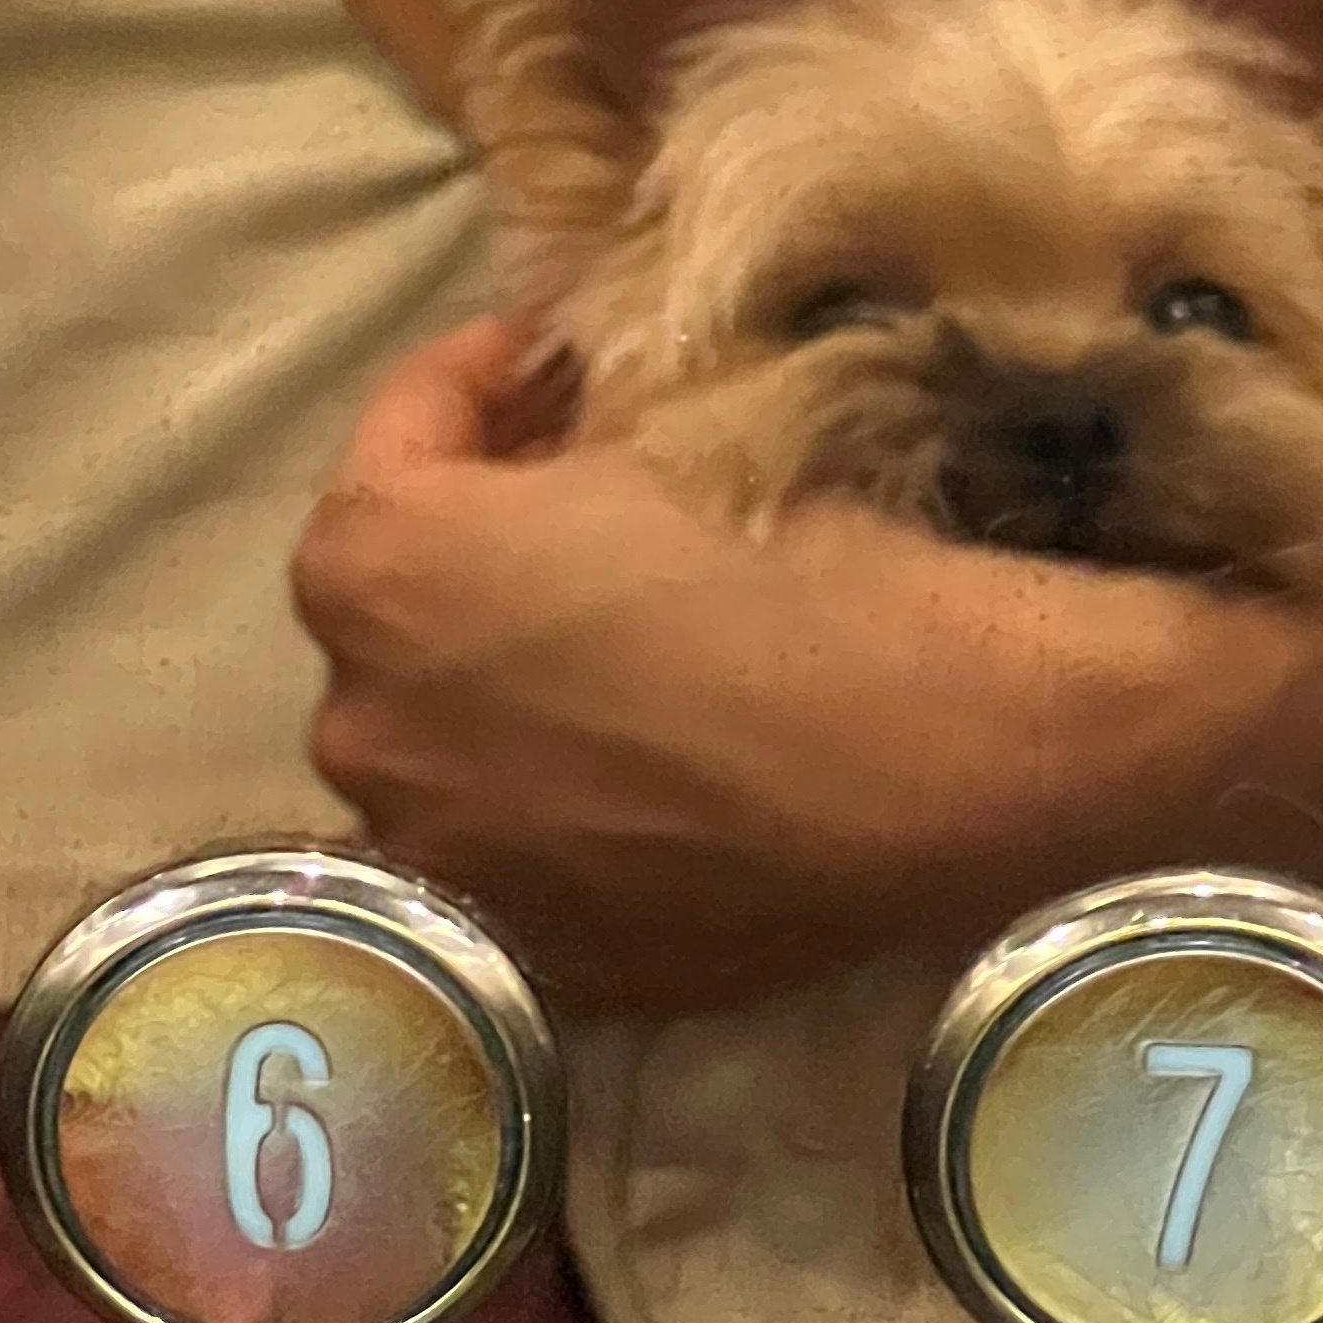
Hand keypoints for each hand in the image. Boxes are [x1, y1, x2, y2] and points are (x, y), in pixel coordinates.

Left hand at [291, 319, 1296, 1013]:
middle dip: (490, 554)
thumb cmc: (826, 572)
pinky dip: (558, 807)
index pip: (408, 427)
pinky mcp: (526, 954)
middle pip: (408, 605)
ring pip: (451, 742)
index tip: (566, 367)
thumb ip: (580, 428)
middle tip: (600, 520)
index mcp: (381, 560)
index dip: (500, 381)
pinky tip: (652, 773)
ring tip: (630, 665)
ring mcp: (438, 855)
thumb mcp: (686, 436)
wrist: (958, 766)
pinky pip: (517, 852)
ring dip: (512, 692)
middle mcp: (364, 720)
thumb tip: (567, 424)